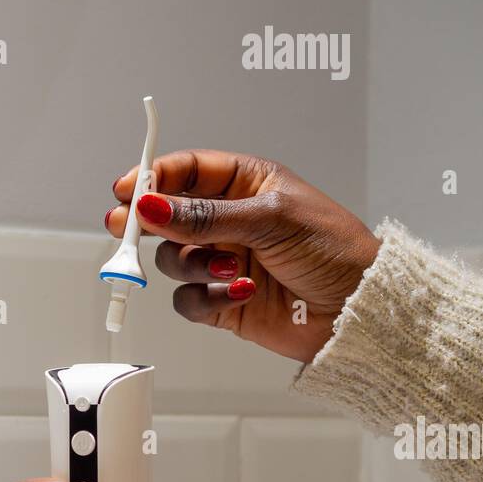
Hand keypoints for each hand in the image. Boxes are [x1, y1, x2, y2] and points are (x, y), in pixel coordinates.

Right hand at [107, 150, 380, 361]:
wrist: (358, 310)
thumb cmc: (334, 251)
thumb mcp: (270, 219)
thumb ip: (205, 215)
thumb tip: (153, 205)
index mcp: (246, 184)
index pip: (188, 172)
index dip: (154, 177)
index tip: (127, 189)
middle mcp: (230, 221)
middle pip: (168, 216)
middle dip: (147, 223)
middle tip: (124, 227)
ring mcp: (224, 262)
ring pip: (175, 260)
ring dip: (194, 265)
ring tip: (228, 268)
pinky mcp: (223, 301)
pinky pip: (189, 300)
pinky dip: (206, 298)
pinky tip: (238, 292)